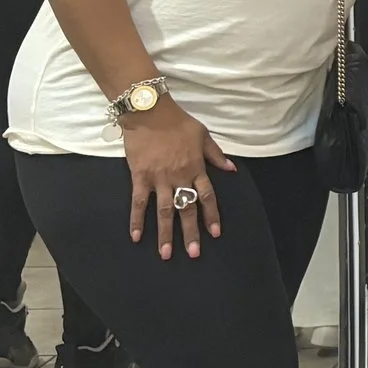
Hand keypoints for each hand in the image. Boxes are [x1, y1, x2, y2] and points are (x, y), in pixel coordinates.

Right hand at [122, 102, 234, 258]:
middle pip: (187, 209)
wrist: (150, 113)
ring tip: (166, 254)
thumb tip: (231, 169)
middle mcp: (179, 177)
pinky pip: (138, 203)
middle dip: (191, 233)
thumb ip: (216, 155)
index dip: (212, 216)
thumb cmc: (178, 122)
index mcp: (196, 168)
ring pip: (164, 211)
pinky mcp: (140, 177)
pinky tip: (136, 237)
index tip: (215, 233)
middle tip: (193, 253)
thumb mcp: (203, 136)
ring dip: (166, 234)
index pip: (207, 197)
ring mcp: (159, 179)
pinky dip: (137, 220)